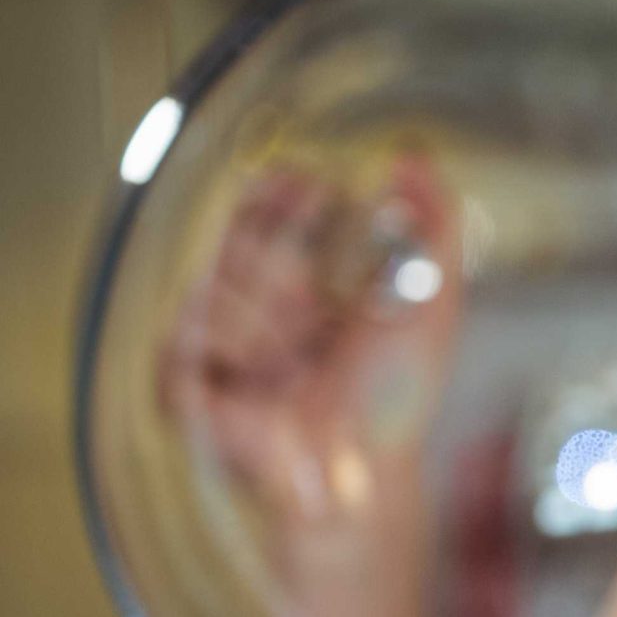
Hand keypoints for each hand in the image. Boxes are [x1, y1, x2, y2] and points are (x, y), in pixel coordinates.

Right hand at [158, 153, 462, 527]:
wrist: (365, 463)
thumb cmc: (395, 395)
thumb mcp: (435, 302)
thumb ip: (436, 224)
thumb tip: (416, 153)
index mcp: (299, 278)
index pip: (268, 206)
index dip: (280, 189)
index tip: (308, 183)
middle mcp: (250, 301)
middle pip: (233, 232)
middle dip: (276, 250)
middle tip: (311, 282)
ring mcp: (213, 339)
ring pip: (211, 279)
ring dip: (268, 314)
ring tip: (297, 354)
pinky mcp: (180, 378)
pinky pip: (189, 331)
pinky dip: (238, 348)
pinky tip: (266, 373)